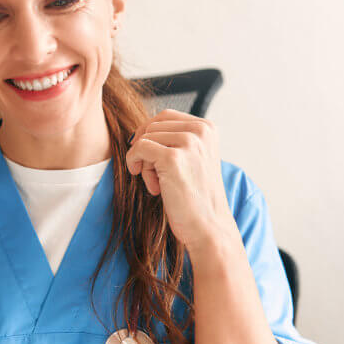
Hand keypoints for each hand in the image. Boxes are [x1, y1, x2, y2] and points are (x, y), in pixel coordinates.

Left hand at [124, 109, 235, 253]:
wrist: (208, 227)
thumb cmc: (196, 197)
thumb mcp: (193, 159)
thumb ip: (176, 140)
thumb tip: (141, 129)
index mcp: (207, 127)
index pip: (165, 116)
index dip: (150, 134)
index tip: (149, 157)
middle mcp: (201, 130)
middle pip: (153, 126)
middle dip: (147, 149)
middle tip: (156, 176)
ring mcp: (188, 143)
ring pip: (145, 138)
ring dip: (144, 162)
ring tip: (159, 184)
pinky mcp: (173, 158)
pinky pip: (139, 149)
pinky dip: (135, 164)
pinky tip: (151, 186)